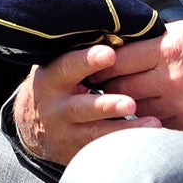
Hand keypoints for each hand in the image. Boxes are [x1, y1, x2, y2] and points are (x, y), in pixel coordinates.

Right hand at [13, 44, 159, 165]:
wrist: (30, 125)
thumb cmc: (57, 85)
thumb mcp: (58, 67)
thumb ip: (80, 53)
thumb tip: (117, 31)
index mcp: (51, 79)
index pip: (67, 67)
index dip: (87, 61)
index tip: (110, 54)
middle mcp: (55, 108)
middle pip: (82, 108)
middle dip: (107, 105)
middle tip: (131, 102)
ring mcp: (65, 133)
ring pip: (95, 133)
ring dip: (125, 129)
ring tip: (152, 123)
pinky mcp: (76, 152)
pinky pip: (102, 149)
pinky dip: (124, 146)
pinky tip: (147, 140)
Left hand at [93, 20, 182, 133]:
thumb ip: (153, 41)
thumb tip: (119, 46)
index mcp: (168, 48)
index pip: (117, 60)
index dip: (98, 65)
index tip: (89, 67)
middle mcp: (172, 78)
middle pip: (120, 89)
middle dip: (104, 88)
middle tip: (93, 87)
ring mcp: (180, 105)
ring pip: (134, 111)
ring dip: (121, 107)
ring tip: (111, 102)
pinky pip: (154, 126)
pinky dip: (143, 120)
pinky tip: (138, 115)